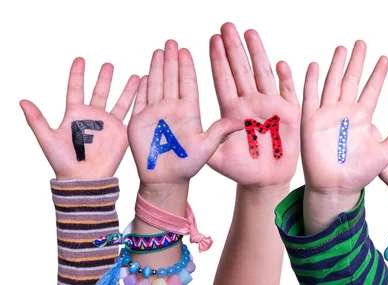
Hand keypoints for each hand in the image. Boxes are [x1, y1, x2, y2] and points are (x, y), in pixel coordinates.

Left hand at [20, 58, 139, 179]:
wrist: (84, 178)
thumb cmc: (63, 161)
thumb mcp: (47, 139)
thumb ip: (37, 119)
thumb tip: (22, 101)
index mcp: (75, 115)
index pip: (76, 89)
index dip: (77, 74)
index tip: (80, 59)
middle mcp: (93, 117)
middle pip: (99, 91)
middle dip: (104, 78)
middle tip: (108, 64)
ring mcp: (108, 124)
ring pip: (119, 101)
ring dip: (127, 88)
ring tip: (136, 75)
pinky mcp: (121, 132)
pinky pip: (131, 114)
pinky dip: (138, 102)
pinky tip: (144, 91)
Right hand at [128, 40, 240, 186]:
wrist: (166, 180)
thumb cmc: (188, 165)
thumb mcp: (207, 146)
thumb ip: (220, 131)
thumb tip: (241, 121)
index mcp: (189, 112)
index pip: (187, 83)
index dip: (186, 67)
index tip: (186, 51)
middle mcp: (172, 108)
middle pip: (171, 78)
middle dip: (171, 60)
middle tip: (172, 42)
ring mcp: (155, 113)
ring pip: (156, 84)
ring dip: (157, 67)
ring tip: (159, 50)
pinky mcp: (140, 121)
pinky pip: (141, 99)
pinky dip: (142, 87)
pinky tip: (144, 74)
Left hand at [207, 23, 300, 187]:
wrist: (264, 181)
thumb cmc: (241, 170)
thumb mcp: (219, 160)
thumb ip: (211, 145)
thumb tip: (199, 132)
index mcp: (232, 110)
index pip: (224, 80)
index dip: (218, 60)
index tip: (213, 39)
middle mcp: (250, 103)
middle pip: (241, 70)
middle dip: (235, 48)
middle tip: (227, 26)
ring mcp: (270, 107)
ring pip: (262, 74)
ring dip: (257, 54)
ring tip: (250, 33)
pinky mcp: (289, 115)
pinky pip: (288, 93)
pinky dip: (286, 79)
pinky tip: (281, 64)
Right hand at [302, 41, 387, 195]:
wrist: (336, 187)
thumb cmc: (359, 173)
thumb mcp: (384, 154)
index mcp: (362, 117)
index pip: (371, 90)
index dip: (378, 74)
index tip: (385, 58)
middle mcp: (345, 112)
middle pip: (351, 80)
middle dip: (357, 62)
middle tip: (362, 43)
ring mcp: (328, 115)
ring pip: (332, 84)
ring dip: (336, 66)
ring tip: (342, 48)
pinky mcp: (312, 121)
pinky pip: (312, 97)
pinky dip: (312, 82)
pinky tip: (316, 66)